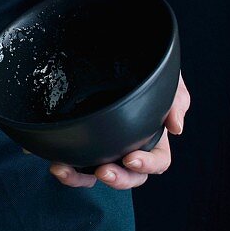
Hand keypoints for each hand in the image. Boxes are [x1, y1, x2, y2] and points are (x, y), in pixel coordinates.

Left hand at [47, 72, 190, 189]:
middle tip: (103, 171)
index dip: (147, 165)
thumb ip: (176, 100)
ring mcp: (104, 149)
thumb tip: (177, 128)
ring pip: (96, 176)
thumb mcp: (168, 79)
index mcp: (153, 138)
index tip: (131, 159)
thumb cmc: (147, 68)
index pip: (157, 162)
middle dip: (117, 179)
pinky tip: (52, 163)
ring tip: (65, 171)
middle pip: (129, 177)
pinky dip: (65, 169)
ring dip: (81, 179)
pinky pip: (74, 165)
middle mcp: (128, 148)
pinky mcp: (82, 146)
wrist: (114, 51)